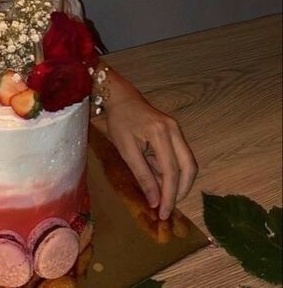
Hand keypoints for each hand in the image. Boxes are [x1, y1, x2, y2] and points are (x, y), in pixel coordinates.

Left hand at [103, 72, 197, 219]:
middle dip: (181, 191)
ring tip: (164, 197)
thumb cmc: (119, 120)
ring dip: (179, 182)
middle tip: (168, 208)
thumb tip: (155, 201)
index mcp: (161, 133)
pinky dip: (173, 172)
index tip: (164, 214)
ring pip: (188, 163)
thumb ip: (142, 175)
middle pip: (189, 167)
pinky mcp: (175, 132)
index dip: (169, 195)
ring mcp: (177, 130)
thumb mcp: (126, 149)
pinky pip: (180, 156)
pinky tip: (161, 181)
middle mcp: (174, 131)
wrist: (121, 96)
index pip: (171, 171)